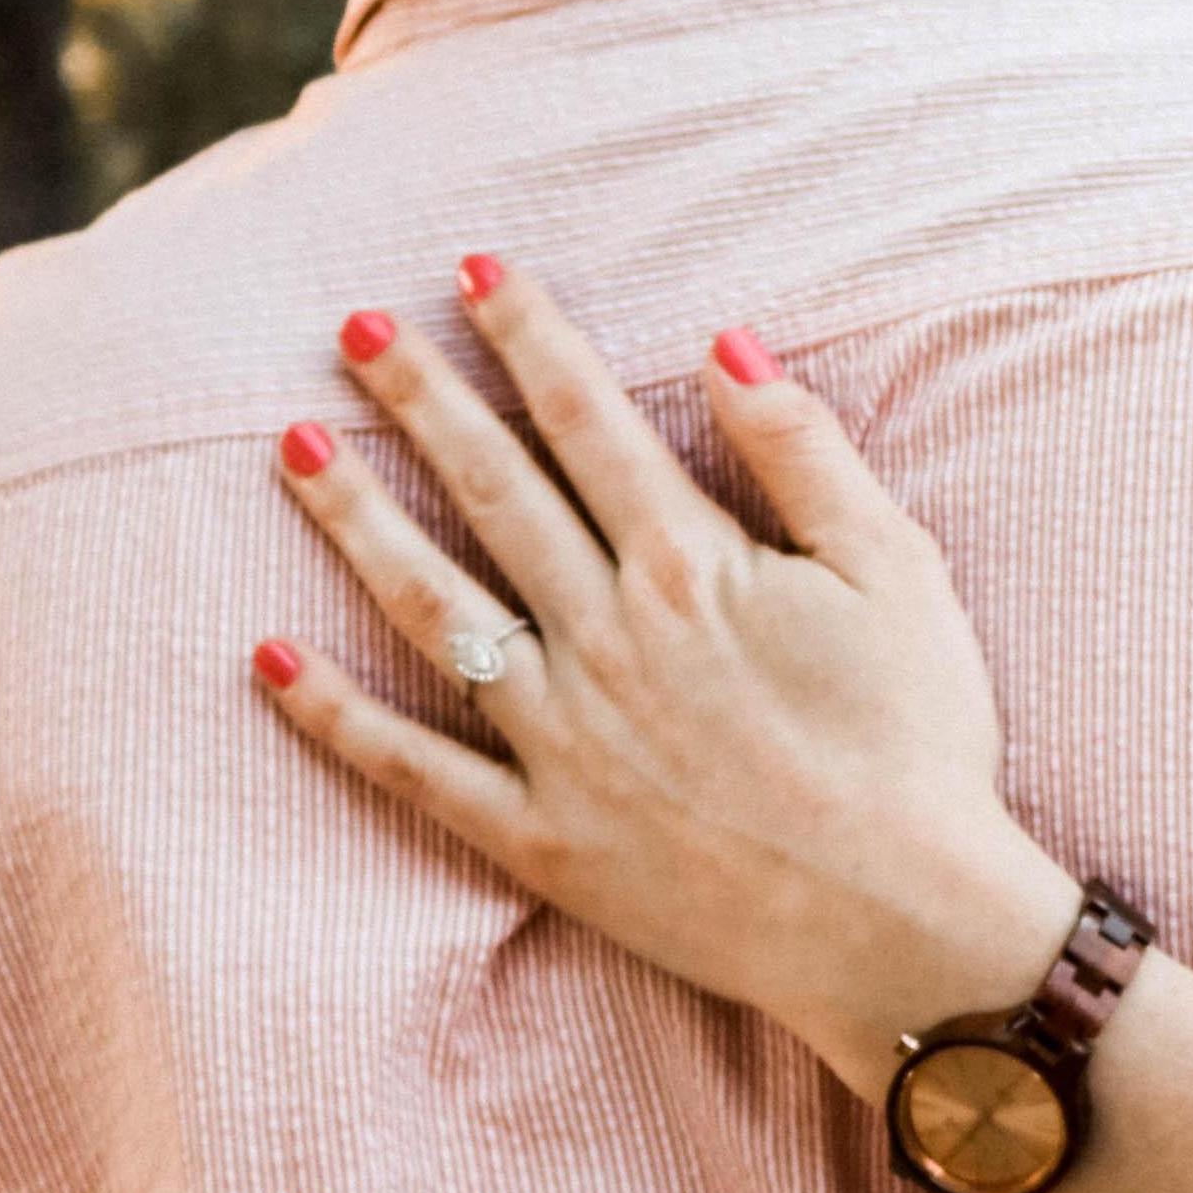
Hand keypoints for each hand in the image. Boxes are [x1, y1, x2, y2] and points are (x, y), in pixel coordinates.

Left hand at [253, 259, 1076, 1094]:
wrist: (902, 921)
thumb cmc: (919, 739)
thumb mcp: (899, 571)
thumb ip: (805, 456)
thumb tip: (727, 346)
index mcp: (692, 568)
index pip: (588, 421)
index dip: (529, 337)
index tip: (471, 272)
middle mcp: (607, 638)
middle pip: (493, 493)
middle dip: (420, 402)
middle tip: (352, 330)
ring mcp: (560, 738)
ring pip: (433, 607)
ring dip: (357, 523)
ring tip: (294, 450)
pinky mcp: (540, 834)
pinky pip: (412, 768)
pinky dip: (334, 717)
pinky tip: (272, 661)